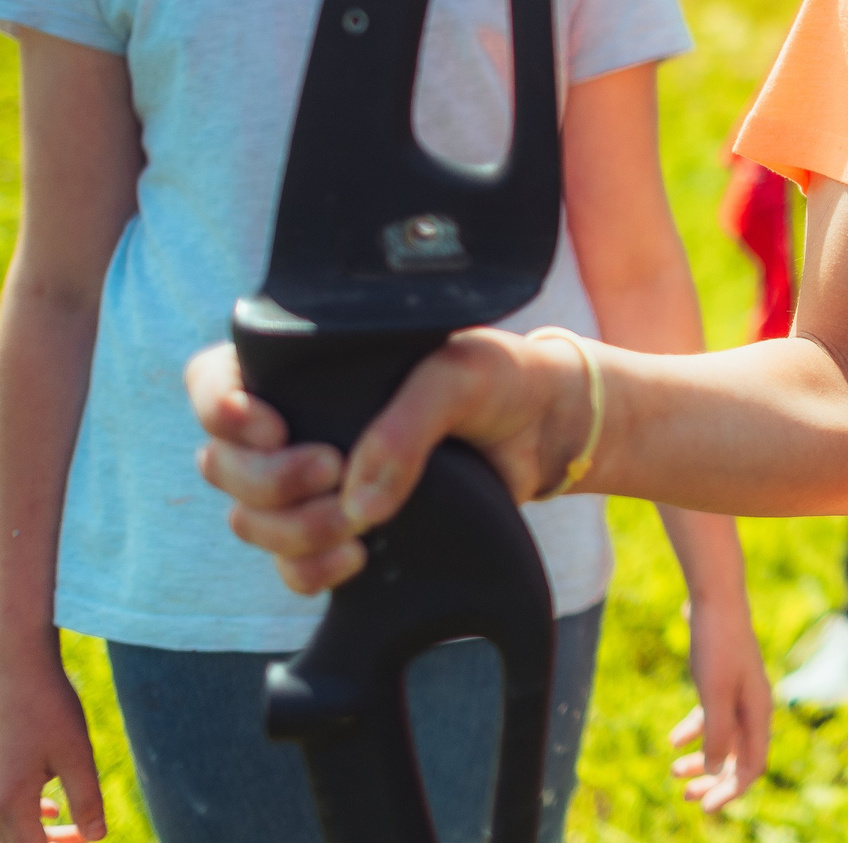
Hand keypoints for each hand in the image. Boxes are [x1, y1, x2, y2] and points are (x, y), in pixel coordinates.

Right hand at [1, 646, 102, 842]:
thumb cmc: (49, 710)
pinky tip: (50, 807)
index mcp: (10, 802)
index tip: (89, 838)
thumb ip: (86, 798)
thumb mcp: (77, 754)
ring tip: (65, 828)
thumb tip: (97, 836)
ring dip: (34, 833)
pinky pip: (4, 807)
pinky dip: (25, 813)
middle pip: (16, 841)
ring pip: (8, 827)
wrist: (18, 671)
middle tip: (80, 837)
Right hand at [185, 331, 586, 593]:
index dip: (218, 408)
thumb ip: (407, 424)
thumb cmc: (499, 380)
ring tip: (358, 522)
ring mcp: (313, 482)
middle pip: (222, 464)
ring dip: (291, 529)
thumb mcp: (459, 375)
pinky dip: (309, 570)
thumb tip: (358, 503)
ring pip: (249, 520)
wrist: (543, 429)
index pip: (212, 380)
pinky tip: (356, 559)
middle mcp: (298, 424)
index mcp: (307, 369)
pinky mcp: (340, 528)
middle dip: (265, 479)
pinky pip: (289, 566)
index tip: (268, 426)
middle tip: (329, 470)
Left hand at [666, 596, 770, 813]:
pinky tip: (672, 742)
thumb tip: (712, 772)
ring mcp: (738, 695)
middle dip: (714, 782)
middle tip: (686, 797)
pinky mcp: (722, 683)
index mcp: (758, 713)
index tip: (705, 808)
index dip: (731, 791)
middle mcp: (752, 708)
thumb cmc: (718, 647)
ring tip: (674, 773)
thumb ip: (716, 735)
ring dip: (702, 761)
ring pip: (723, 741)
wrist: (716, 601)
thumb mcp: (715, 694)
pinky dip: (694, 734)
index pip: (752, 766)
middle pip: (738, 758)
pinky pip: (711, 719)